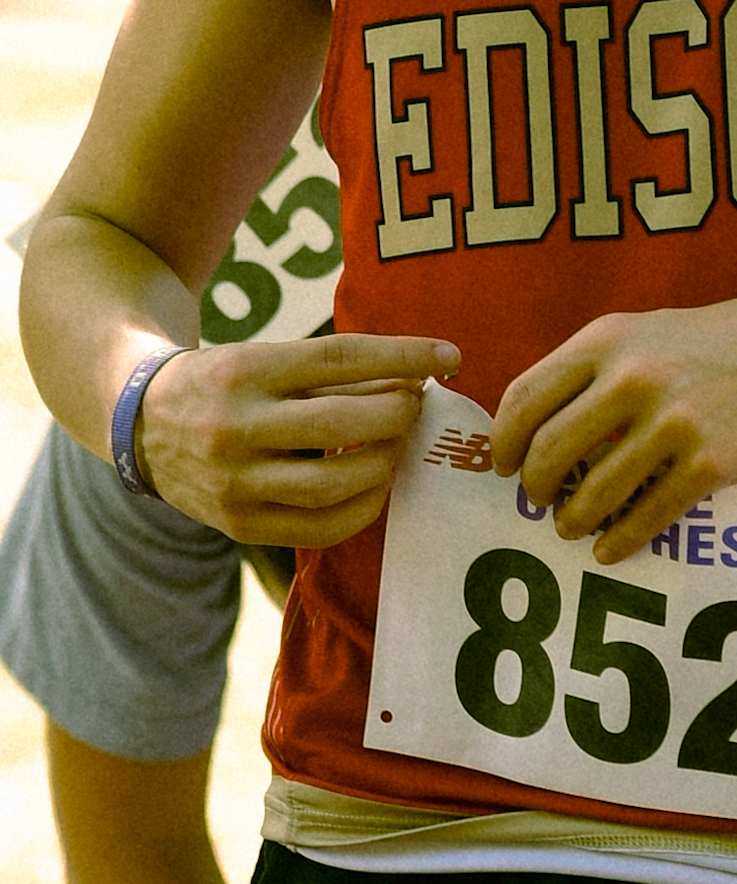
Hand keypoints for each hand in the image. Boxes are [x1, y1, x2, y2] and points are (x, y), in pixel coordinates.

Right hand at [137, 333, 460, 544]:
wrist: (141, 424)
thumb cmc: (223, 383)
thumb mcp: (261, 358)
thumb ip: (329, 371)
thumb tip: (415, 377)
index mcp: (244, 370)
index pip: (341, 358)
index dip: (403, 356)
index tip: (448, 356)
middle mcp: (234, 426)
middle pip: (344, 423)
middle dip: (398, 415)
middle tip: (414, 406)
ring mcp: (234, 482)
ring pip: (336, 483)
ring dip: (385, 463)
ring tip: (395, 446)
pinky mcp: (239, 525)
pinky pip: (319, 527)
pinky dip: (362, 509)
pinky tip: (376, 487)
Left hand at [489, 280, 736, 564]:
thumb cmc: (716, 342)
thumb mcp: (643, 332)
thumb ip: (590, 370)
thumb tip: (535, 428)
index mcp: (605, 341)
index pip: (524, 398)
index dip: (503, 442)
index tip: (503, 466)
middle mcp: (631, 378)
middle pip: (549, 451)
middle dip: (534, 488)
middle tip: (536, 501)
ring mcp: (672, 422)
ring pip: (594, 491)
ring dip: (572, 520)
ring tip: (570, 527)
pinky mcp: (710, 462)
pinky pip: (646, 516)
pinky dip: (619, 540)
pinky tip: (610, 548)